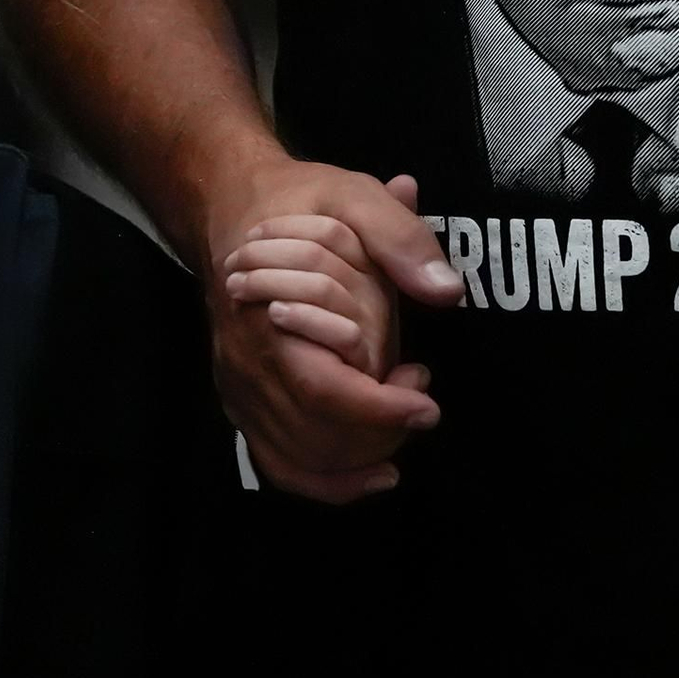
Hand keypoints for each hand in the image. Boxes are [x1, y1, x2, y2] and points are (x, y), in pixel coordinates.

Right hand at [201, 161, 462, 504]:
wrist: (233, 209)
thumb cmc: (299, 204)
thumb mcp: (354, 195)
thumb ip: (400, 238)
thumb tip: (446, 291)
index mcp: (267, 317)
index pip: (323, 391)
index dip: (380, 410)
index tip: (428, 402)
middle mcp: (248, 366)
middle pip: (316, 436)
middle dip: (381, 430)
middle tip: (419, 395)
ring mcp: (241, 391)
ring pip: (301, 460)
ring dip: (363, 456)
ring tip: (404, 417)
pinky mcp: (244, 405)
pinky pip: (278, 464)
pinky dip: (327, 482)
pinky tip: (373, 475)